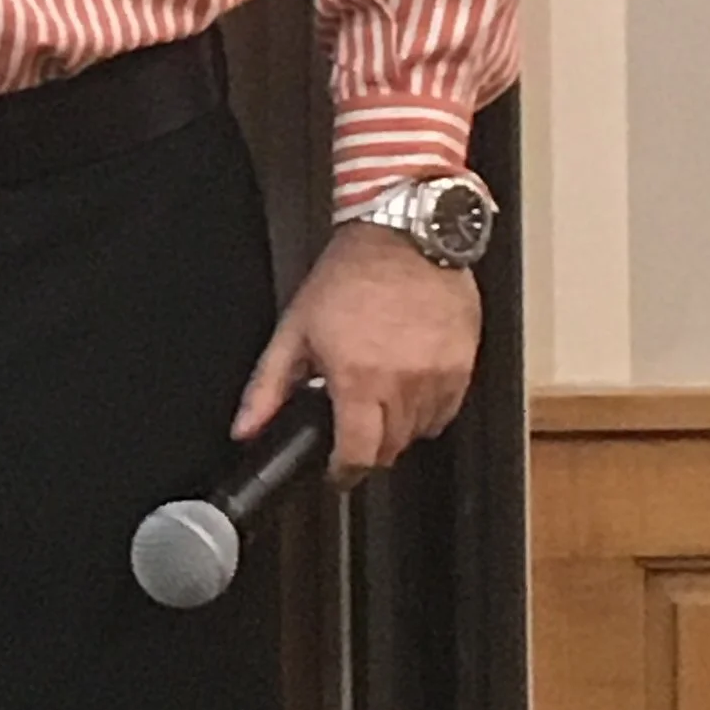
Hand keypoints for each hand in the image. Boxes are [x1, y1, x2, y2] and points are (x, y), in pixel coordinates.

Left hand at [231, 221, 482, 485]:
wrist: (404, 237)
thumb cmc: (350, 276)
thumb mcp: (296, 328)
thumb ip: (268, 386)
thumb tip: (246, 428)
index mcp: (358, 379)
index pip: (358, 455)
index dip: (343, 472)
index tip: (336, 470)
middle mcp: (403, 384)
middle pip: (389, 450)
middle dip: (367, 447)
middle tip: (351, 424)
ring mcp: (438, 378)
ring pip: (419, 433)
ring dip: (396, 428)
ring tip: (377, 395)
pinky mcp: (463, 368)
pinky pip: (446, 413)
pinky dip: (426, 410)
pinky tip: (407, 383)